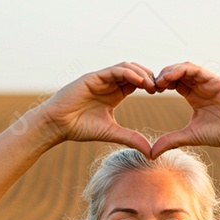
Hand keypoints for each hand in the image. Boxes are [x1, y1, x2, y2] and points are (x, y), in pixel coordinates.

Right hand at [36, 62, 155, 154]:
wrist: (57, 125)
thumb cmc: (80, 128)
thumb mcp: (111, 133)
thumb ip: (131, 138)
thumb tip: (150, 152)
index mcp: (114, 94)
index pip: (136, 83)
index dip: (150, 85)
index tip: (162, 93)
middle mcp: (108, 83)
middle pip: (134, 72)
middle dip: (149, 77)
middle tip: (161, 87)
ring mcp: (101, 78)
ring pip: (126, 67)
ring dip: (141, 73)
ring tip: (152, 84)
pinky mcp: (93, 77)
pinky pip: (114, 70)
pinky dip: (128, 73)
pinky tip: (139, 81)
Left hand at [150, 62, 219, 157]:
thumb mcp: (189, 136)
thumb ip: (170, 141)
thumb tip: (151, 154)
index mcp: (194, 96)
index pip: (174, 83)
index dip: (160, 85)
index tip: (149, 92)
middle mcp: (200, 86)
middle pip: (177, 73)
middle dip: (162, 76)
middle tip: (149, 85)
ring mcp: (208, 81)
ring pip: (184, 68)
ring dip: (169, 71)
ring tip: (158, 81)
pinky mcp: (215, 80)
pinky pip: (195, 70)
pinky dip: (181, 70)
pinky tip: (169, 77)